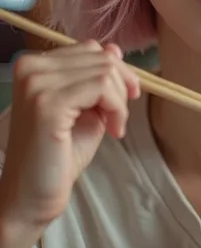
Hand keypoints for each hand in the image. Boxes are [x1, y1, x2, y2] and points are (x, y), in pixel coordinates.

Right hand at [0, 41, 140, 231]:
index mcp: (34, 64)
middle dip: (122, 87)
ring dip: (120, 101)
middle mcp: (31, 67)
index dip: (116, 73)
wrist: (31, 197)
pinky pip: (102, 87)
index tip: (123, 100)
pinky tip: (113, 131)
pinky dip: (117, 109)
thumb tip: (114, 49)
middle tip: (118, 119)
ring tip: (113, 127)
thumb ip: (98, 79)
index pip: (91, 49)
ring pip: (105, 70)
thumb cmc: (58, 157)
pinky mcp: (48, 104)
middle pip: (101, 57)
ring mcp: (37, 84)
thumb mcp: (86, 108)